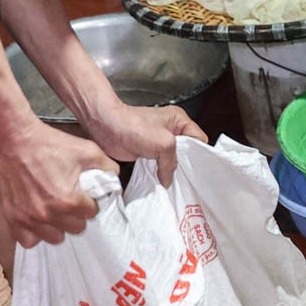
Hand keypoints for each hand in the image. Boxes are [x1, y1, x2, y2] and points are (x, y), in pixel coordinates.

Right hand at [0, 122, 117, 247]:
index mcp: (69, 200)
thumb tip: (114, 179)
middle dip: (76, 215)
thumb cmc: (50, 144)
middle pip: (75, 228)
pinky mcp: (12, 218)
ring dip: (58, 227)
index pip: (91, 213)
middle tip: (71, 201)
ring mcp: (28, 218)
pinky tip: (39, 221)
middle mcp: (48, 214)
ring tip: (56, 212)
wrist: (13, 140)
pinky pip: (28, 240)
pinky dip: (35, 233)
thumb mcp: (87, 150)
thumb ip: (107, 166)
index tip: (84, 194)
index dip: (89, 202)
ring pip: (54, 238)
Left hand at [86, 103, 205, 183]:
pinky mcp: (146, 153)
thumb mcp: (164, 143)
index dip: (200, 154)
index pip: (199, 139)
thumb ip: (172, 163)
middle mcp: (171, 131)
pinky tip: (160, 182)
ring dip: (170, 172)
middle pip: (187, 152)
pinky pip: (158, 166)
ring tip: (175, 184)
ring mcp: (158, 142)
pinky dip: (159, 174)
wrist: (105, 127)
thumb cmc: (134, 128)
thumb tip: (168, 180)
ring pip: (172, 161)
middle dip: (185, 166)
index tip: (199, 170)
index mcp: (179, 121)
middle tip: (187, 181)